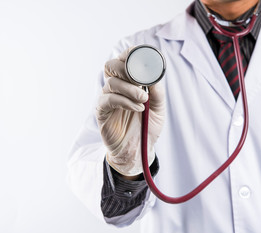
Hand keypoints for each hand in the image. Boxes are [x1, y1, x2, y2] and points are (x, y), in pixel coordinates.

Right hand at [96, 47, 164, 175]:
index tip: (139, 56)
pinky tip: (137, 107)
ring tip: (143, 99)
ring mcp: (107, 98)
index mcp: (129, 82)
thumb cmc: (147, 126)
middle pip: (111, 65)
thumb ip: (157, 91)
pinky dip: (123, 100)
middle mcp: (116, 87)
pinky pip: (107, 99)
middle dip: (126, 68)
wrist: (139, 150)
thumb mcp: (158, 108)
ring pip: (111, 82)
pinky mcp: (102, 111)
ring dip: (129, 88)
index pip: (124, 61)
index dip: (129, 54)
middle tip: (140, 80)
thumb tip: (154, 75)